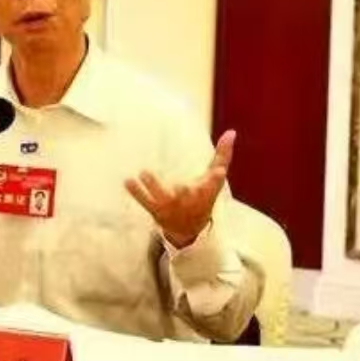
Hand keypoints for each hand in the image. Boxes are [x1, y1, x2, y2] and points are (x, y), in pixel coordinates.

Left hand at [124, 130, 235, 248]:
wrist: (190, 229)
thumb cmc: (204, 197)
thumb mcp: (215, 179)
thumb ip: (223, 155)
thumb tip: (232, 131)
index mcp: (206, 192)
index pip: (214, 185)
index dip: (216, 179)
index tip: (219, 173)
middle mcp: (189, 201)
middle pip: (187, 196)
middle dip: (184, 192)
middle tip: (180, 186)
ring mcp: (171, 207)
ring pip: (162, 197)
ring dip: (153, 186)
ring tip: (143, 173)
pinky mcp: (157, 211)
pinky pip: (145, 201)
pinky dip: (136, 192)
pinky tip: (127, 181)